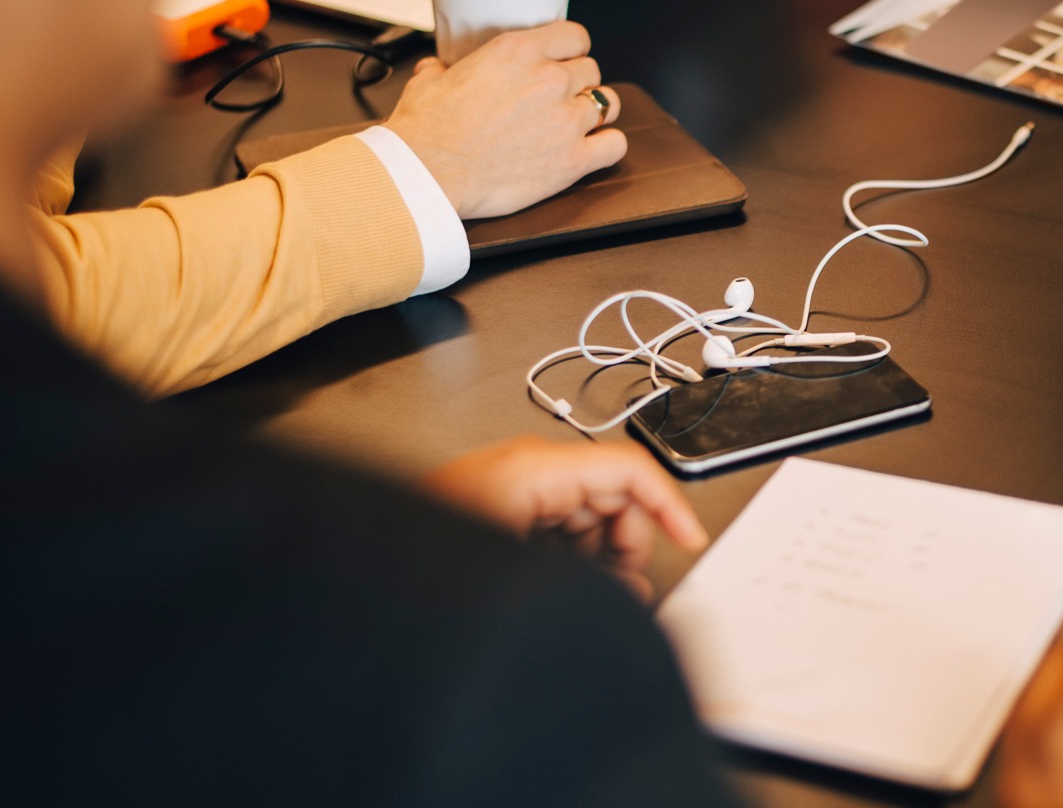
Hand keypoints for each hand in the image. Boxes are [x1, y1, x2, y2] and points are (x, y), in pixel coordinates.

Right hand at [384, 22, 626, 218]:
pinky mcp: (573, 160)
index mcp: (519, 51)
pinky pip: (615, 145)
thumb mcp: (428, 81)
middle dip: (578, 83)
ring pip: (608, 103)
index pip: (574, 36)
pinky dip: (607, 146)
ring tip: (577, 123)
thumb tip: (438, 69)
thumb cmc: (427, 132)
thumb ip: (443, 68)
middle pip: (591, 70)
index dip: (571, 50)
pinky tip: (593, 149)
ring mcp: (566, 120)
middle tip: (559, 99)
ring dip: (595, 112)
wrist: (428, 173)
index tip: (564, 60)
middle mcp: (549, 80)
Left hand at [420, 436, 708, 599]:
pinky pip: (557, 524)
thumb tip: (634, 593)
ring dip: (600, 555)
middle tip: (625, 588)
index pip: (629, 471)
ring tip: (592, 594)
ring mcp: (512, 485)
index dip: (669, 506)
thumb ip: (592, 577)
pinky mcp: (499, 506)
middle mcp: (527, 468)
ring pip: (586, 513)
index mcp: (536, 469)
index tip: (689, 540)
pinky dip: (572, 556)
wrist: (373, 578)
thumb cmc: (428, 558)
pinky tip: (562, 586)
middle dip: (628, 543)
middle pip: (611, 494)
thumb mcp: (526, 569)